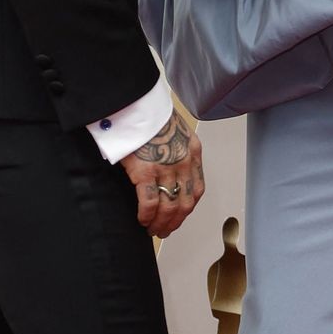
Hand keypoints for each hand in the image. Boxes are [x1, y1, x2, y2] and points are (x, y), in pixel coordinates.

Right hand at [119, 108, 203, 237]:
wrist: (135, 103)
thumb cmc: (150, 115)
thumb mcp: (175, 131)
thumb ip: (177, 152)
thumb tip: (168, 173)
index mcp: (193, 153)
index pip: (197, 190)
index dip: (187, 208)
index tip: (179, 217)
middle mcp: (184, 163)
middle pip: (185, 203)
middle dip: (175, 221)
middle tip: (165, 230)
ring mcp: (166, 168)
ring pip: (169, 206)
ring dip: (161, 223)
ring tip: (152, 229)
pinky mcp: (146, 171)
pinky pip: (149, 202)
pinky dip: (147, 215)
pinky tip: (142, 220)